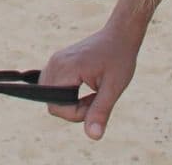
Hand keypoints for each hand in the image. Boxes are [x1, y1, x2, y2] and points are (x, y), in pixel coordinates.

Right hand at [39, 23, 141, 138]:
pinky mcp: (58, 61)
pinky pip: (54, 86)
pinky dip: (67, 93)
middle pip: (52, 103)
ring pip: (51, 95)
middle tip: (95, 97)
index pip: (56, 107)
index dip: (77, 114)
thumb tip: (93, 136)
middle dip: (73, 109)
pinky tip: (84, 86)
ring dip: (70, 101)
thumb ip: (100, 112)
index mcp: (66, 68)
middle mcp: (55, 62)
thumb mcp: (113, 88)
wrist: (119, 35)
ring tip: (91, 92)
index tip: (97, 102)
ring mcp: (55, 60)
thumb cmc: (119, 60)